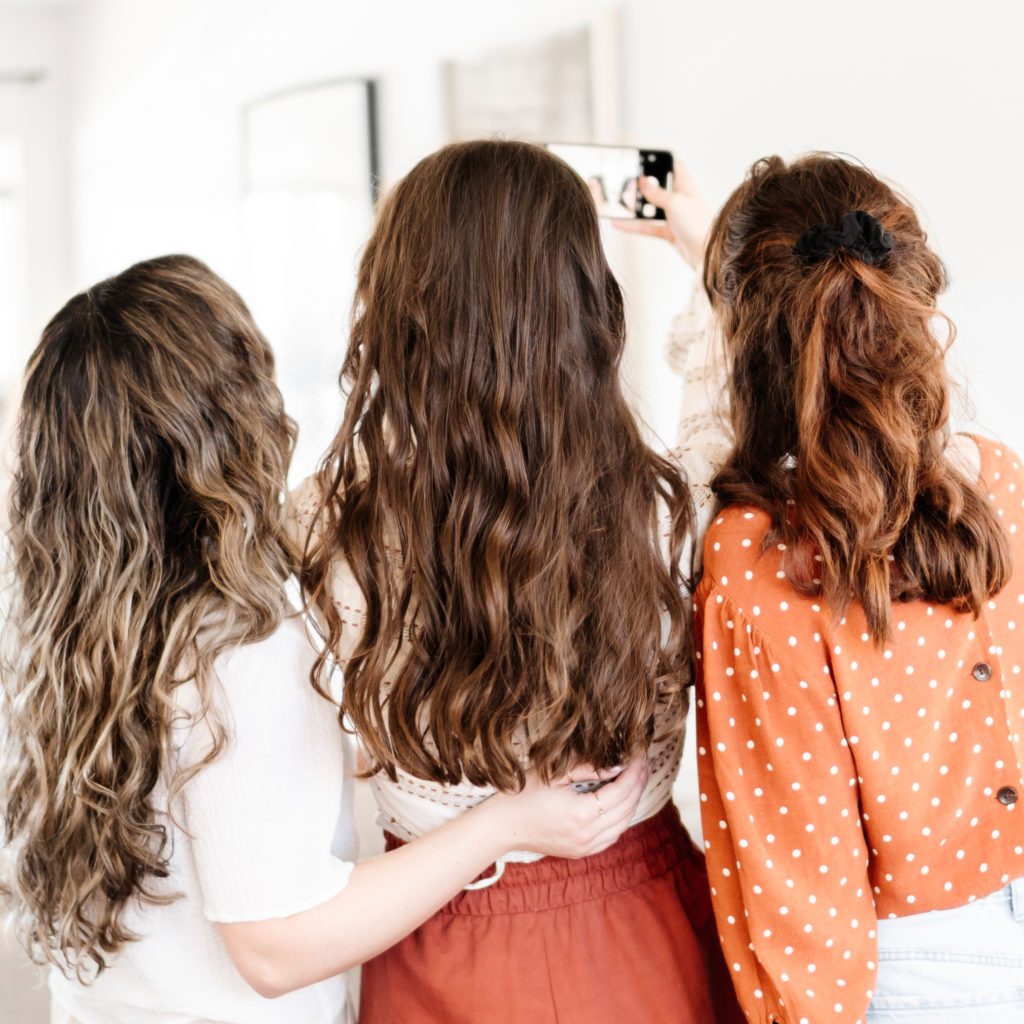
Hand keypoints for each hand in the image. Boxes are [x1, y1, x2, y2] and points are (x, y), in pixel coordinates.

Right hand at [483, 759, 649, 858]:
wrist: (502, 827)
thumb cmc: (523, 795)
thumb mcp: (554, 774)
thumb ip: (588, 769)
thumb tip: (616, 766)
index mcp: (581, 814)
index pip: (620, 790)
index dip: (633, 772)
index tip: (640, 756)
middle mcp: (587, 835)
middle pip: (626, 808)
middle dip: (638, 784)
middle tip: (645, 764)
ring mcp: (585, 847)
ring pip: (623, 825)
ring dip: (633, 802)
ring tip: (638, 780)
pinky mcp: (581, 852)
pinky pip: (612, 837)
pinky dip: (622, 819)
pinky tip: (623, 804)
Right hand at [613, 160, 711, 269]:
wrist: (705, 253)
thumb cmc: (697, 225)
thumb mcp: (674, 203)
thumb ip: (656, 192)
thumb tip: (643, 181)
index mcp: (685, 186)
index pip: (675, 167)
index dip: (662, 161)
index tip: (646, 160)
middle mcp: (680, 199)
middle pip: (659, 187)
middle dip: (643, 186)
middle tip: (627, 183)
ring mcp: (674, 216)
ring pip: (651, 207)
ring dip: (636, 207)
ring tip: (620, 203)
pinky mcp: (668, 232)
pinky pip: (647, 226)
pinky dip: (633, 225)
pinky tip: (619, 223)